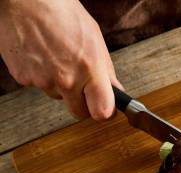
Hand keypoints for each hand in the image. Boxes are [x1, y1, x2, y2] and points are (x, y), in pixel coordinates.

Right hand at [0, 0, 119, 119]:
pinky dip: (40, 74)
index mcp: (89, 68)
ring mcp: (42, 80)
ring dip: (59, 84)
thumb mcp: (94, 38)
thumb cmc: (60, 11)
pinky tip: (41, 55)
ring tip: (56, 57)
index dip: (104, 112)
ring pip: (57, 96)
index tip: (105, 108)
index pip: (102, 112)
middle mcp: (66, 78)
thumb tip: (116, 91)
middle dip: (82, 102)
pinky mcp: (23, 78)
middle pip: (78, 112)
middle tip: (80, 85)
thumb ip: (105, 69)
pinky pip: (38, 85)